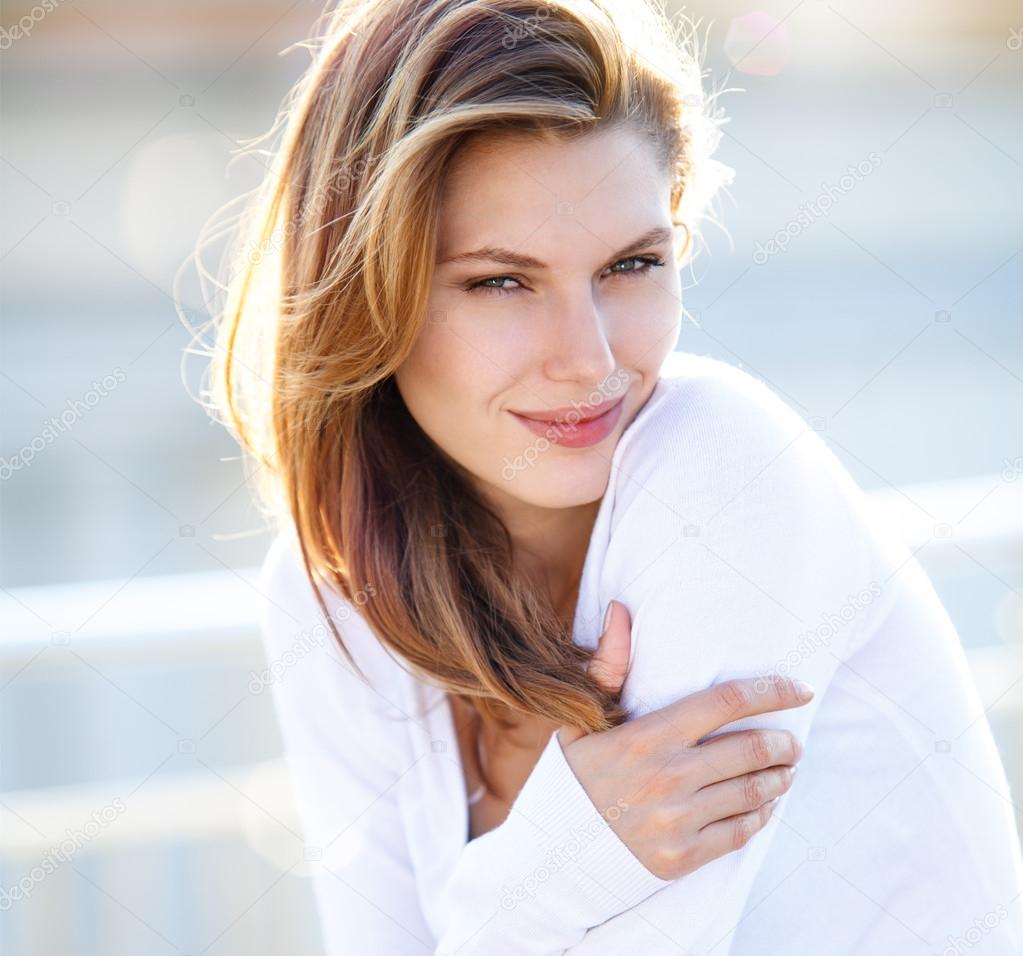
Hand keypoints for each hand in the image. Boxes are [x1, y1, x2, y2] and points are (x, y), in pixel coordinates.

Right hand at [559, 600, 812, 880]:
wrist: (552, 850)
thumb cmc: (574, 774)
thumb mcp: (582, 716)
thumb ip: (608, 664)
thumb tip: (620, 609)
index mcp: (646, 737)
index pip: (726, 702)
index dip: (772, 691)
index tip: (799, 689)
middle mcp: (667, 777)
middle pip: (752, 749)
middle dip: (784, 742)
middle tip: (793, 740)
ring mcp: (676, 820)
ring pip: (754, 792)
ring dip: (780, 777)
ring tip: (785, 769)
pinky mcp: (682, 857)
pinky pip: (741, 831)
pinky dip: (762, 814)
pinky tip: (765, 803)